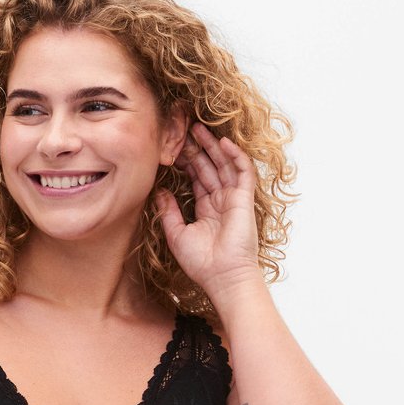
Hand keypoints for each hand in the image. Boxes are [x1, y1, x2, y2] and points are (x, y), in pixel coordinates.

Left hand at [156, 122, 261, 296]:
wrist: (222, 277)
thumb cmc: (201, 263)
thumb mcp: (176, 235)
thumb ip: (168, 212)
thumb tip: (159, 192)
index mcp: (206, 209)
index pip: (196, 177)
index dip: (186, 161)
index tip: (173, 147)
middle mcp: (220, 201)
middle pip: (209, 167)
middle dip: (197, 148)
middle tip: (184, 129)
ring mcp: (233, 199)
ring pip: (224, 164)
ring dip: (213, 146)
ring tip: (199, 127)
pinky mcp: (244, 199)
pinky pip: (243, 171)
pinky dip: (235, 156)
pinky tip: (224, 142)